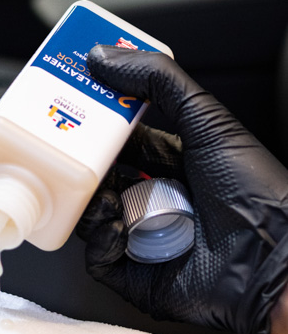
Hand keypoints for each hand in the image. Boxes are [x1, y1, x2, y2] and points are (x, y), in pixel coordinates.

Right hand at [77, 47, 287, 333]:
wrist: (274, 261)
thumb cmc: (257, 195)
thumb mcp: (208, 122)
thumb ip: (159, 81)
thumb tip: (105, 56)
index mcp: (174, 164)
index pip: (121, 141)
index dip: (96, 125)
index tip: (72, 107)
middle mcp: (157, 201)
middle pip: (101, 177)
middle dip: (82, 163)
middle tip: (67, 149)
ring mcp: (144, 240)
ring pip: (93, 216)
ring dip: (88, 200)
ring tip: (100, 190)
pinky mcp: (136, 277)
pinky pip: (99, 258)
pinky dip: (99, 240)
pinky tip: (115, 226)